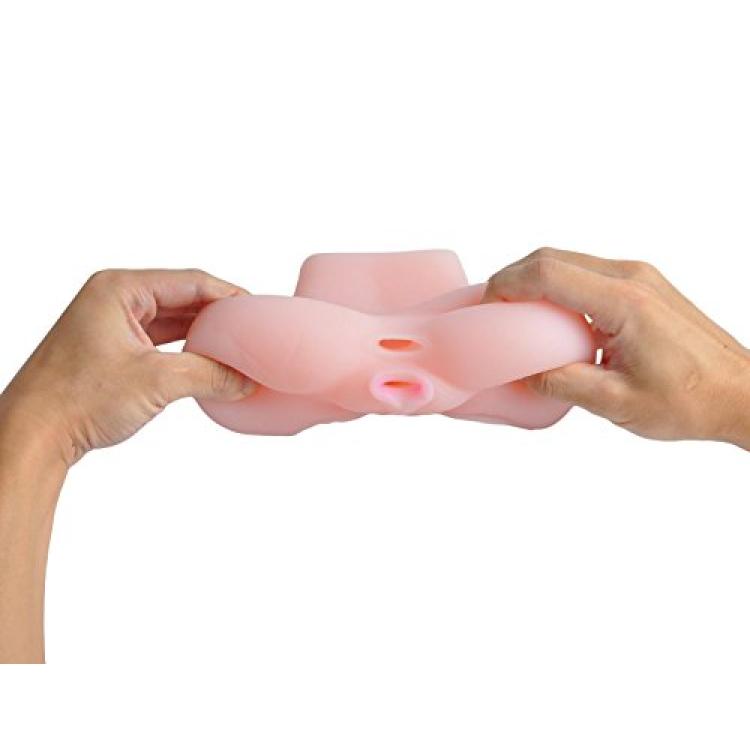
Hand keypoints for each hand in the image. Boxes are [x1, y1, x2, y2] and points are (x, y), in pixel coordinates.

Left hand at [0, 269, 255, 465]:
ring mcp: (111, 323)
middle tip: (253, 330)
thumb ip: (209, 375)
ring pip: (172, 320)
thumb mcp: (156, 382)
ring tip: (238, 347)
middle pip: (183, 298)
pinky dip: (186, 350)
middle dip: (219, 315)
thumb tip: (245, 380)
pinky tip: (208, 362)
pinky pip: (161, 340)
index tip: (258, 310)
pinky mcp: (113, 348)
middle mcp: (114, 299)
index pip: (190, 281)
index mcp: (119, 289)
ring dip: (204, 334)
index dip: (229, 294)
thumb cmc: (75, 400)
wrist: (33, 436)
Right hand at [483, 248, 749, 447]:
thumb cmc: (692, 399)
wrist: (740, 393)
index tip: (484, 304)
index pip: (548, 272)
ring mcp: (640, 277)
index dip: (506, 283)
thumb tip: (522, 374)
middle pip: (553, 256)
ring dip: (535, 279)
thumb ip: (562, 384)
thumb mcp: (617, 403)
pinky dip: (558, 285)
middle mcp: (632, 278)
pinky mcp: (643, 284)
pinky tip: (550, 316)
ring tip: (514, 312)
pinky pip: (587, 271)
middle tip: (490, 307)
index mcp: (624, 303)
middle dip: (513, 277)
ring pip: (569, 260)